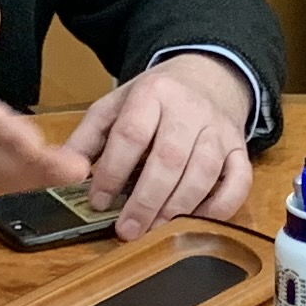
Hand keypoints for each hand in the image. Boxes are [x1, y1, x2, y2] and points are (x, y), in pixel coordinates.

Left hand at [68, 54, 255, 236]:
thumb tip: (65, 171)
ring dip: (178, 207)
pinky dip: (222, 205)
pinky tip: (197, 221)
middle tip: (128, 229)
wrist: (207, 76)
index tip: (100, 201)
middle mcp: (189, 110)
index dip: (113, 171)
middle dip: (146, 199)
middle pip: (169, 158)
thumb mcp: (115, 105)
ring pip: (203, 172)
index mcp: (153, 93)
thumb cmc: (156, 99)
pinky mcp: (240, 148)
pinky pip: (239, 180)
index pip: (131, 134)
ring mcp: (219, 130)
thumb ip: (88, 137)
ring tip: (155, 229)